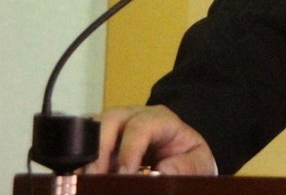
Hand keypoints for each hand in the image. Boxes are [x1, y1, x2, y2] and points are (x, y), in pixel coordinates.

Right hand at [85, 105, 216, 175]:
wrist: (179, 159)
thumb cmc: (187, 159)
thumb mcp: (198, 163)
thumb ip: (185, 167)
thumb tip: (161, 172)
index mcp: (160, 119)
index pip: (141, 126)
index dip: (130, 149)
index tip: (125, 173)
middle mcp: (133, 117)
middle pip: (110, 119)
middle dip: (99, 148)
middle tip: (95, 176)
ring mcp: (113, 127)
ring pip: (91, 128)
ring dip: (85, 154)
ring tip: (83, 178)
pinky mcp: (100, 141)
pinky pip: (82, 143)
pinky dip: (78, 159)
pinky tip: (80, 176)